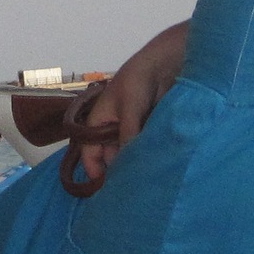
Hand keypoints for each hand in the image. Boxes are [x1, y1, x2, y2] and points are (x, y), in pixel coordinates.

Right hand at [71, 25, 187, 179]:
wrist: (164, 63)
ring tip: (143, 181)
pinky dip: (146, 156)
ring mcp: (131, 129)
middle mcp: (112, 128)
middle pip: (108, 156)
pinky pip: (143, 147)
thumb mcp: (129, 108)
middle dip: (115, 170)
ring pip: (127, 153)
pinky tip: (154, 167)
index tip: (105, 188)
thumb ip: (128, 134)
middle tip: (128, 190)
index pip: (90, 152)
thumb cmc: (138, 80)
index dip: (94, 170)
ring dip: (133, 163)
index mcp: (99, 120)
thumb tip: (127, 164)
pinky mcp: (147, 129)